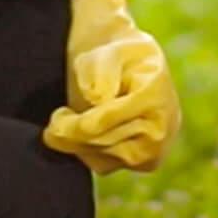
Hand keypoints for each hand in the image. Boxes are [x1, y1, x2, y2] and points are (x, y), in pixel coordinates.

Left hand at [40, 0, 178, 172]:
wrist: (133, 70)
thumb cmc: (114, 58)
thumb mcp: (106, 52)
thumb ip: (101, 71)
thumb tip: (98, 99)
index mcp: (154, 94)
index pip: (106, 120)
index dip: (75, 123)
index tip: (58, 113)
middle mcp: (162, 126)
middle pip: (100, 140)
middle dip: (69, 132)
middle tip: (56, 118)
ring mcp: (156, 148)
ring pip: (100, 156)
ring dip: (75, 141)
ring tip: (69, 119)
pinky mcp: (146, 163)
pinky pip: (104, 165)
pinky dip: (87, 151)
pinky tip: (88, 132)